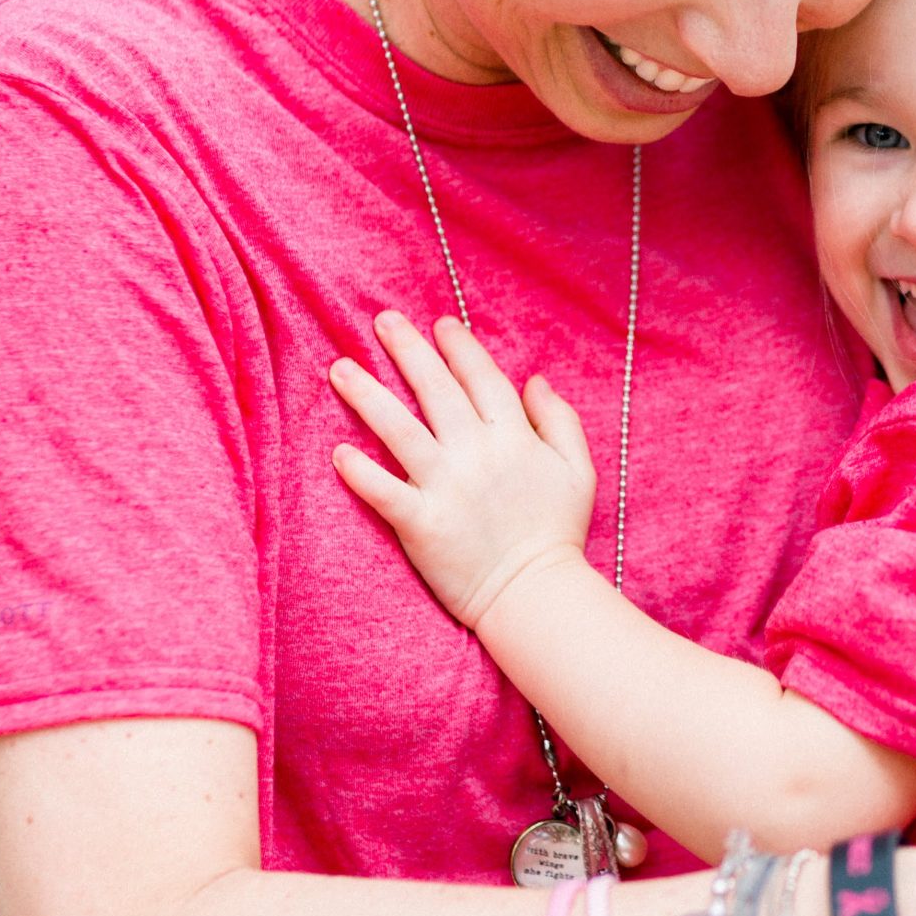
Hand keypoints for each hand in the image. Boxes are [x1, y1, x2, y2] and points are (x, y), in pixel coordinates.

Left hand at [329, 311, 597, 628]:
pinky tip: (336, 451)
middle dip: (407, 350)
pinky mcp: (421, 524)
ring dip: (367, 396)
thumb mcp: (579, 469)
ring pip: (399, 430)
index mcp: (514, 437)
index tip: (439, 323)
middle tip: (382, 320)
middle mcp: (477, 454)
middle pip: (435, 390)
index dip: (459, 346)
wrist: (538, 595)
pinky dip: (359, 472)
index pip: (481, 377)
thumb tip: (535, 378)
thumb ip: (559, 419)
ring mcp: (446, 488)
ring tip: (340, 368)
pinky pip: (383, 491)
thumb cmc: (558, 533)